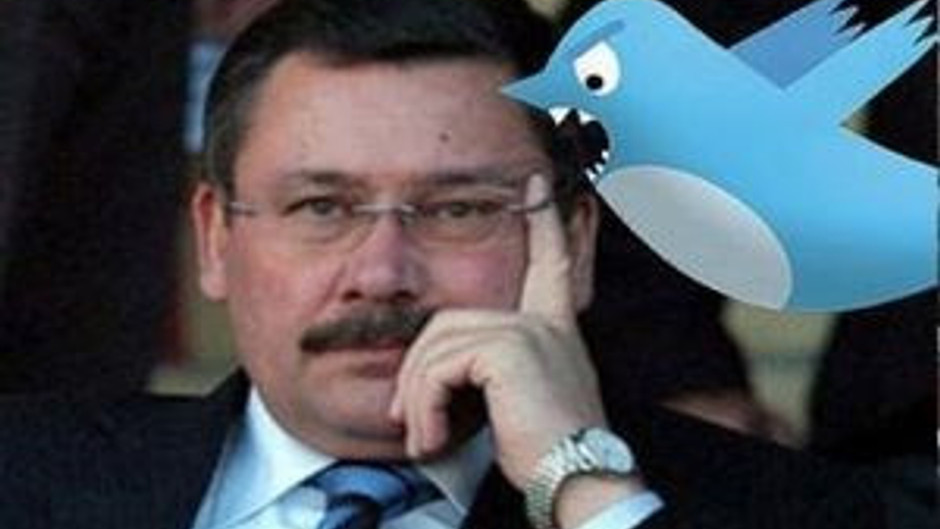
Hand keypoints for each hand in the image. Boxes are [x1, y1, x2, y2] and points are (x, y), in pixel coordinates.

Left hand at [388, 176, 606, 488]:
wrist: (577, 476)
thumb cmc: (549, 448)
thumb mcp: (517, 401)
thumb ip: (485, 374)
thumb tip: (426, 378)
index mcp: (553, 328)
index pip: (550, 263)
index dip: (545, 224)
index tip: (537, 188)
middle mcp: (543, 322)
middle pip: (449, 320)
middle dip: (417, 370)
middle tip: (408, 418)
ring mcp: (527, 330)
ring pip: (436, 344)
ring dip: (416, 397)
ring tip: (422, 437)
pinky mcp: (509, 347)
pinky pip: (438, 366)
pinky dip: (424, 405)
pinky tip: (432, 435)